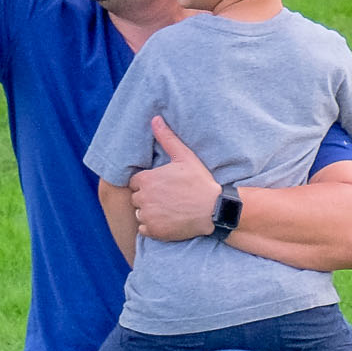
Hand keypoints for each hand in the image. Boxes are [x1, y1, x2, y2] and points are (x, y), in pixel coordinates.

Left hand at [128, 116, 223, 240]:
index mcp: (147, 180)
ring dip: (149, 212)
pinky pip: (143, 229)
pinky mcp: (154, 231)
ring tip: (169, 209)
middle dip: (147, 197)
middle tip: (168, 197)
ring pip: (139, 214)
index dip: (148, 183)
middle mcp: (143, 198)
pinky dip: (152, 227)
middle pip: (137, 198)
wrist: (215, 209)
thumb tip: (155, 119)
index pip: (136, 182)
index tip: (162, 186)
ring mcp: (148, 216)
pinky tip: (168, 221)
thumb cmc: (201, 181)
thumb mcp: (185, 156)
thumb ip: (167, 138)